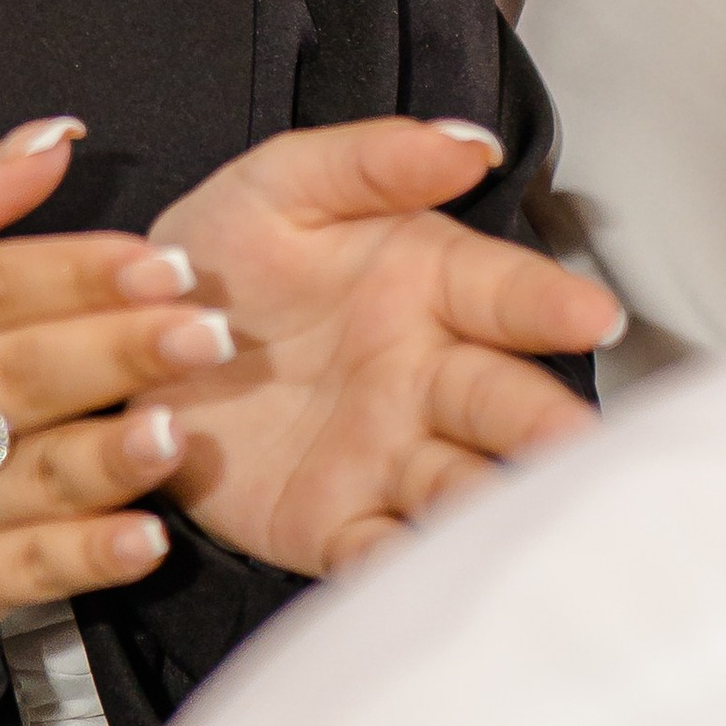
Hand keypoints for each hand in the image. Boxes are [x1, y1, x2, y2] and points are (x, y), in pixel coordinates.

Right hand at [0, 123, 228, 644]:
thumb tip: (52, 137)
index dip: (75, 271)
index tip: (161, 261)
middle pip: (16, 376)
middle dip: (116, 352)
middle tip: (205, 332)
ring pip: (27, 476)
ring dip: (108, 458)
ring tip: (177, 433)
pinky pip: (28, 571)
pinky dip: (88, 558)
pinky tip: (145, 541)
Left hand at [124, 115, 620, 574]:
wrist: (134, 344)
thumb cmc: (224, 255)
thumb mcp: (279, 185)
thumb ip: (369, 161)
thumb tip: (466, 145)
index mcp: (425, 286)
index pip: (501, 291)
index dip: (548, 302)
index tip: (592, 314)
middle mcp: (424, 378)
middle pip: (500, 401)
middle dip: (542, 423)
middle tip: (575, 441)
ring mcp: (388, 456)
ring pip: (461, 485)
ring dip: (494, 507)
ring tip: (522, 520)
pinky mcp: (336, 524)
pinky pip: (381, 553)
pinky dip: (409, 570)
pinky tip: (433, 580)